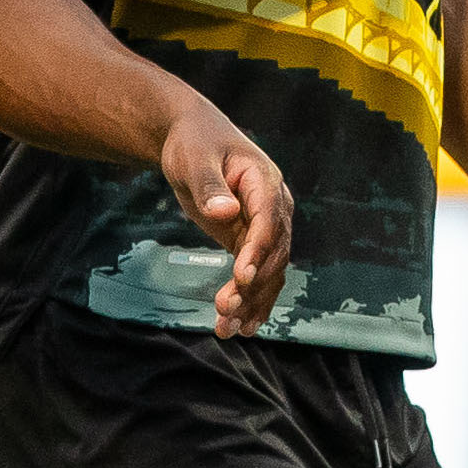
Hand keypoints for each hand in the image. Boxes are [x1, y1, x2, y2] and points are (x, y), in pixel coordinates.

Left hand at [160, 101, 293, 335]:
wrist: (193, 138)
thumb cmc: (194, 143)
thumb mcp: (195, 159)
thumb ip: (210, 187)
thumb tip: (226, 212)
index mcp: (265, 183)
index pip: (268, 222)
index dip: (257, 251)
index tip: (241, 278)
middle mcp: (274, 208)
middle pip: (272, 253)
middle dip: (252, 285)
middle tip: (225, 310)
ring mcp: (266, 226)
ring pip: (269, 271)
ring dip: (252, 301)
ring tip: (228, 329)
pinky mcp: (251, 240)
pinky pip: (259, 274)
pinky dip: (252, 300)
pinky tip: (242, 327)